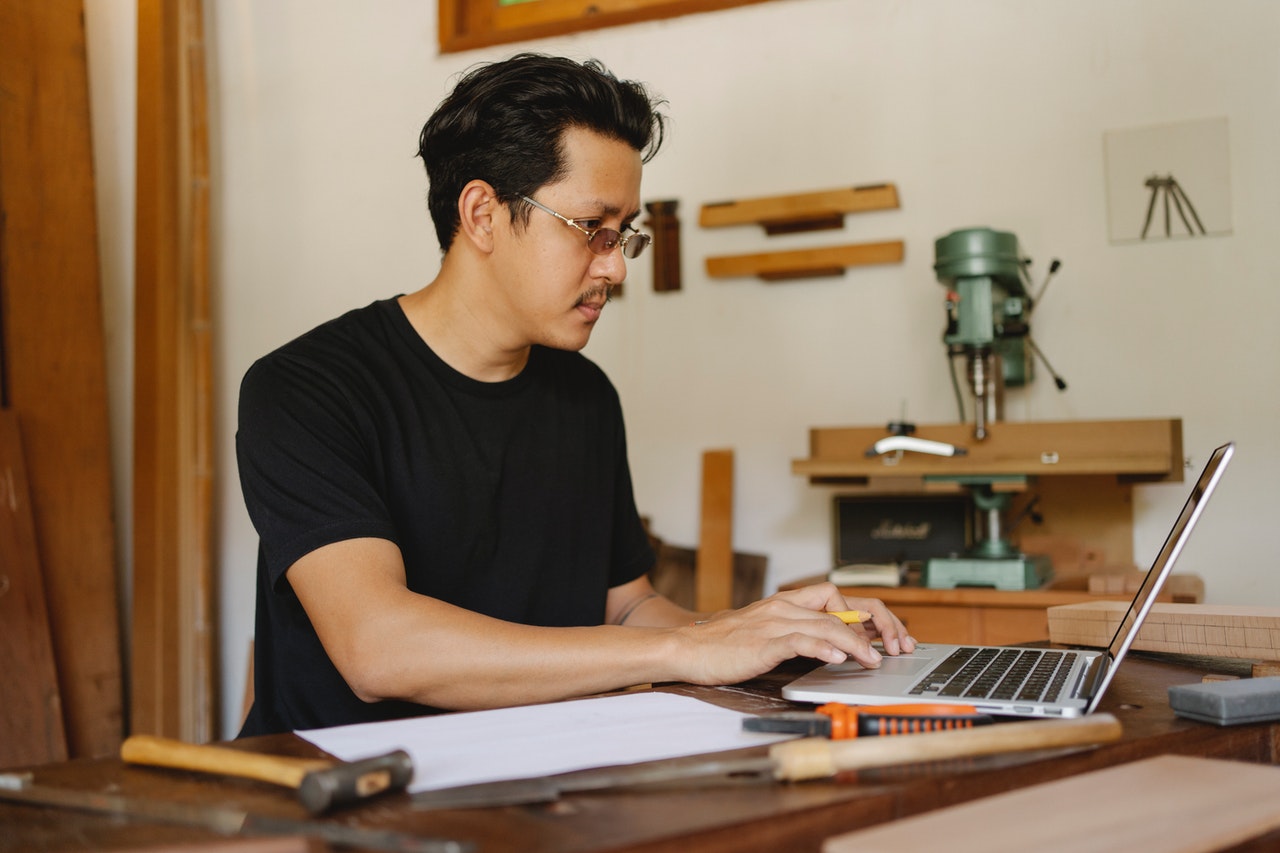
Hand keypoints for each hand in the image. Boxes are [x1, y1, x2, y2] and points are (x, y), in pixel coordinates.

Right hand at [673, 583, 916, 685]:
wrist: (685, 649)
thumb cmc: (722, 646)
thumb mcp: (764, 633)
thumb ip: (794, 634)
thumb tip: (830, 647)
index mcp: (785, 602)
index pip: (838, 596)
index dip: (868, 614)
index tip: (888, 635)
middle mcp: (784, 607)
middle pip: (841, 605)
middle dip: (875, 624)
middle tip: (895, 646)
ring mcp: (774, 623)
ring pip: (827, 623)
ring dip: (857, 642)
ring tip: (874, 659)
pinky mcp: (764, 642)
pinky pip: (801, 640)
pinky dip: (824, 648)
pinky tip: (839, 659)